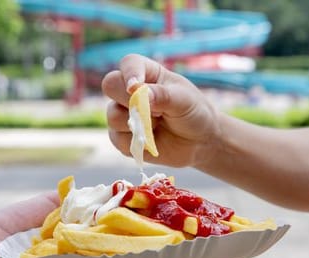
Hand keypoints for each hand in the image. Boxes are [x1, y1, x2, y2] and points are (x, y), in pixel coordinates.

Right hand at [102, 53, 221, 167]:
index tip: (135, 87)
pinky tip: (152, 141)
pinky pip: (117, 139)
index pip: (129, 64)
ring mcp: (123, 113)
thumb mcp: (184, 101)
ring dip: (136, 124)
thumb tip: (138, 92)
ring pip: (112, 115)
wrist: (198, 143)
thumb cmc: (193, 113)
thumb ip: (162, 95)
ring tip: (158, 127)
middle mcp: (130, 91)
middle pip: (110, 85)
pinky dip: (135, 142)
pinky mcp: (122, 137)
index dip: (129, 73)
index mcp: (147, 74)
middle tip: (156, 112)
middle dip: (129, 100)